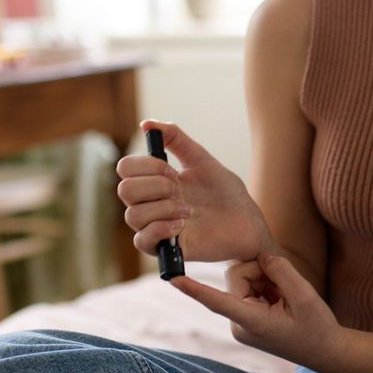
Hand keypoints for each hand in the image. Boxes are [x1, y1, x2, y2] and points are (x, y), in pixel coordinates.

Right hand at [116, 120, 272, 262]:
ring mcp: (156, 226)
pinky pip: (142, 240)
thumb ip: (176, 139)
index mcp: (155, 181)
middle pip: (125, 190)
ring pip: (132, 215)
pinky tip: (182, 225)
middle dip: (155, 186)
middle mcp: (151, 203)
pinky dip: (161, 228)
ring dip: (163, 208)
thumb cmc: (226, 193)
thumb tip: (146, 124)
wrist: (248, 222)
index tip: (172, 169)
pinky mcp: (165, 249)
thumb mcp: (202, 160)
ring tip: (188, 211)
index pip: (126, 169)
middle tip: (181, 190)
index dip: (145, 166)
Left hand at [171, 252, 344, 369]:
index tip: (172, 279)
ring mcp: (241, 322)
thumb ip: (281, 271)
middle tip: (285, 284)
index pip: (216, 301)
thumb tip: (262, 256)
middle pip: (236, 277)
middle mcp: (239, 324)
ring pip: (243, 281)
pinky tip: (283, 300)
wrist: (327, 351)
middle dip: (260, 272)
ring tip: (287, 297)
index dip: (194, 289)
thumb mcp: (304, 295)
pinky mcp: (246, 319)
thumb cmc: (317, 327)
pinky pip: (249, 289)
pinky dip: (267, 287)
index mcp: (250, 322)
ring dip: (265, 280)